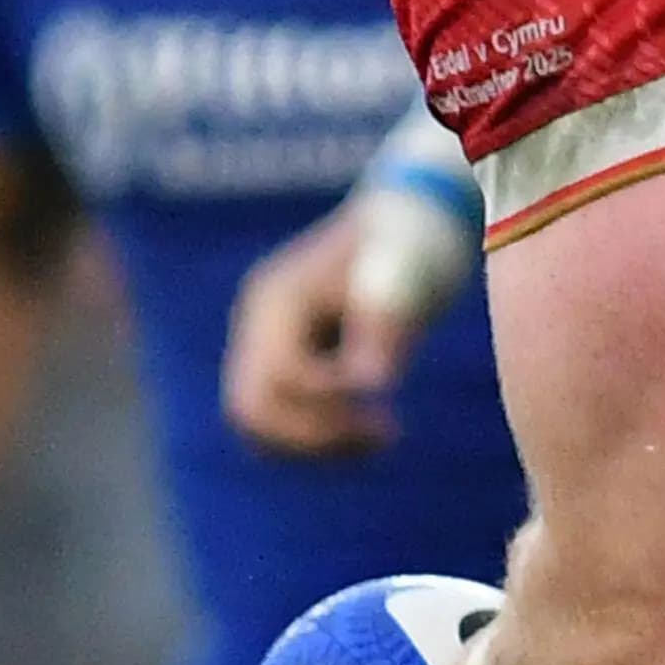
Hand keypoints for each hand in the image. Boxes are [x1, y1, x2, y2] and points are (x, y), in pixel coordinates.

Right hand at [222, 211, 408, 457]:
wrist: (412, 220)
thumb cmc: (413, 244)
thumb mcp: (407, 282)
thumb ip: (382, 329)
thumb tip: (369, 383)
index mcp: (278, 298)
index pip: (280, 376)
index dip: (329, 403)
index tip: (386, 406)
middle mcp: (258, 322)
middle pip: (250, 408)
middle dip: (313, 436)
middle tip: (383, 436)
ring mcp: (265, 341)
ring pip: (258, 422)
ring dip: (313, 445)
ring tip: (380, 438)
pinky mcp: (285, 358)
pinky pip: (281, 416)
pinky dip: (318, 435)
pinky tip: (371, 432)